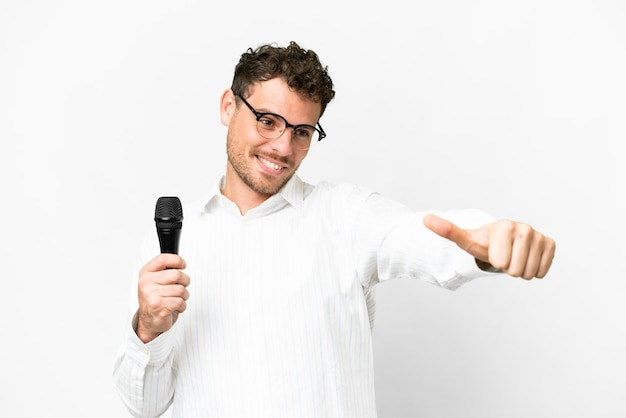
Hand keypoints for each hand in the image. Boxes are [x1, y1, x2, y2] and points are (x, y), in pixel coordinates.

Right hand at [136, 254, 189, 342]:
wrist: (149, 320)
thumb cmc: (156, 298)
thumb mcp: (155, 280)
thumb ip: (165, 270)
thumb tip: (181, 262)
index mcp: (145, 273)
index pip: (163, 259)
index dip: (177, 260)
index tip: (183, 265)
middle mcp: (146, 283)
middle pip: (177, 274)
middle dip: (185, 281)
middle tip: (181, 286)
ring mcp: (151, 295)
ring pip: (181, 289)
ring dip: (184, 295)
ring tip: (177, 298)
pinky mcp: (159, 307)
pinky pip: (180, 302)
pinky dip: (182, 305)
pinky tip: (175, 307)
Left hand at [423, 213, 554, 279]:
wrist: (502, 241)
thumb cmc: (484, 242)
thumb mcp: (466, 240)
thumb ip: (447, 230)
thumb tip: (425, 219)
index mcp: (504, 226)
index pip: (501, 263)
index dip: (494, 262)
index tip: (493, 251)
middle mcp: (524, 228)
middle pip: (515, 270)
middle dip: (507, 268)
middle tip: (503, 257)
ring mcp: (540, 236)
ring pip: (529, 273)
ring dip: (519, 270)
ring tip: (512, 257)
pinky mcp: (550, 244)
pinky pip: (541, 271)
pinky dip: (532, 270)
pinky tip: (525, 258)